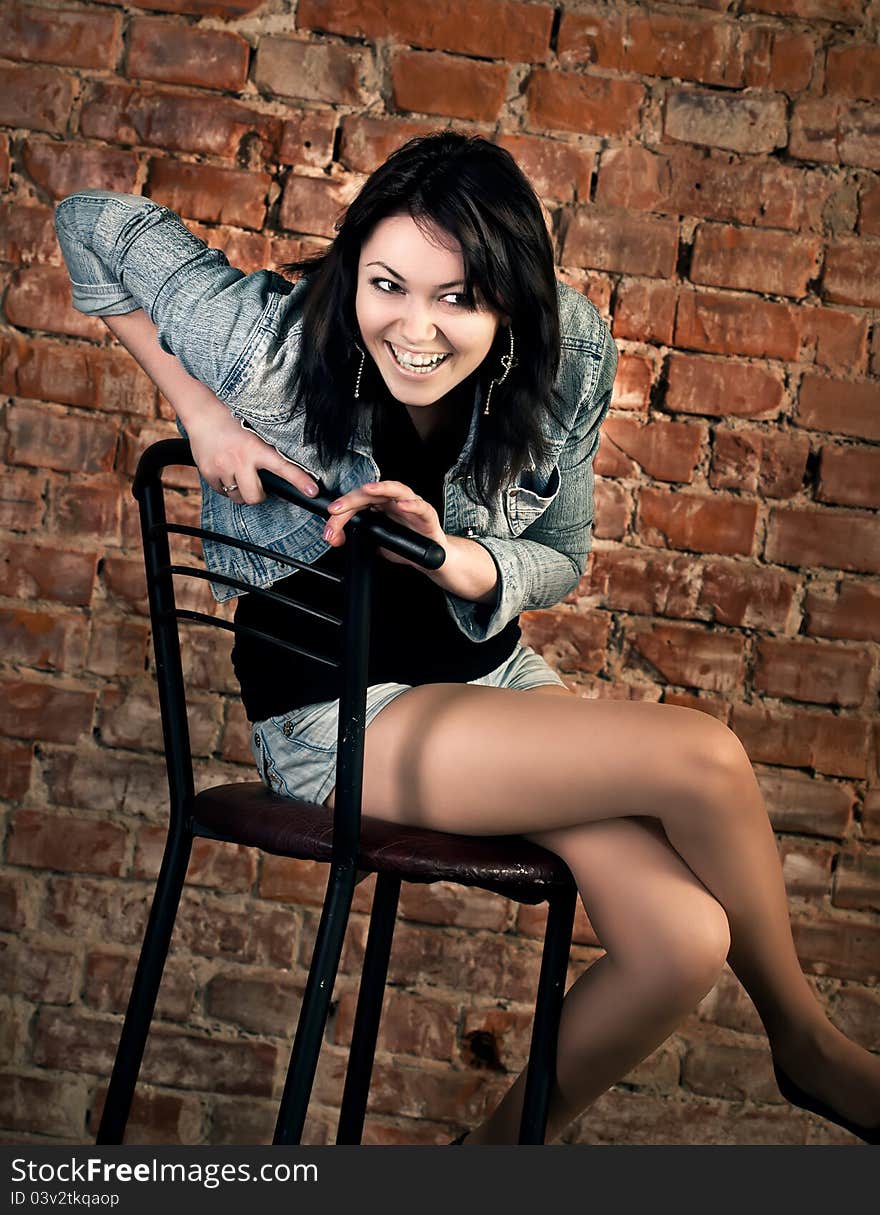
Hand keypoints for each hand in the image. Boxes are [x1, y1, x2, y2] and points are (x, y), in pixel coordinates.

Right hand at [187, 403, 319, 503]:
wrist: (203, 415)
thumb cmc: (232, 423)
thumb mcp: (255, 434)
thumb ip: (266, 454)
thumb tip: (282, 476)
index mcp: (256, 448)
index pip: (283, 467)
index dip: (299, 480)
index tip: (312, 492)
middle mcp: (240, 459)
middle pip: (255, 496)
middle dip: (258, 495)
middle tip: (258, 486)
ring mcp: (223, 467)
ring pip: (237, 497)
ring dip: (240, 491)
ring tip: (238, 474)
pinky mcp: (208, 472)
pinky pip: (221, 492)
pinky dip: (225, 486)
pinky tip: (224, 471)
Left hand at [324, 480, 446, 567]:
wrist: (428, 558)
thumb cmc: (404, 545)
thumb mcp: (375, 542)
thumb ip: (356, 537)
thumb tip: (335, 537)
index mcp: (380, 505)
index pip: (357, 501)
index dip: (342, 508)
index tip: (329, 517)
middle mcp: (394, 501)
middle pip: (371, 493)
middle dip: (352, 500)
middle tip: (336, 510)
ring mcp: (411, 505)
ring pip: (397, 490)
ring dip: (382, 488)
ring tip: (368, 490)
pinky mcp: (428, 515)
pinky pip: (421, 507)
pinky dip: (412, 505)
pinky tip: (402, 505)